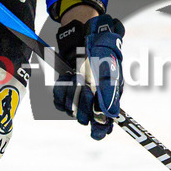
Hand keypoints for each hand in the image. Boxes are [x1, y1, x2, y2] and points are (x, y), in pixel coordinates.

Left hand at [53, 14, 124, 139]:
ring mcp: (78, 96)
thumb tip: (112, 116)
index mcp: (108, 99)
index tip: (96, 133)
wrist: (85, 37)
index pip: (104, 124)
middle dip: (83, 104)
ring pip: (70, 109)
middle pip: (85, 118)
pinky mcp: (65, 91)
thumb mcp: (108, 72)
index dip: (100, 130)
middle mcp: (93, 101)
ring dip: (70, 93)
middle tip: (85, 86)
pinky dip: (60, 90)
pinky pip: (59, 100)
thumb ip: (110, 94)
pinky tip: (66, 78)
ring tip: (75, 77)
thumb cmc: (102, 54)